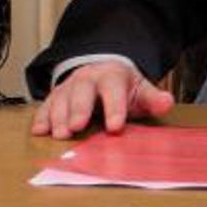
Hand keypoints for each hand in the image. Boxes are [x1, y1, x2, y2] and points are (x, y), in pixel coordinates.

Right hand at [29, 60, 172, 139]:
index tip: (115, 127)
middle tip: (76, 127)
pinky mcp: (55, 96)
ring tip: (59, 134)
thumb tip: (167, 102)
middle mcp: (88, 79)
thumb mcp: (140, 90)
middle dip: (78, 109)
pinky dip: (42, 118)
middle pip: (81, 92)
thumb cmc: (122, 88)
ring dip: (58, 117)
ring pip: (61, 99)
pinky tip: (39, 131)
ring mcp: (69, 87)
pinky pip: (46, 105)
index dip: (114, 108)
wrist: (102, 72)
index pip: (113, 90)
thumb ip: (153, 98)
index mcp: (112, 76)